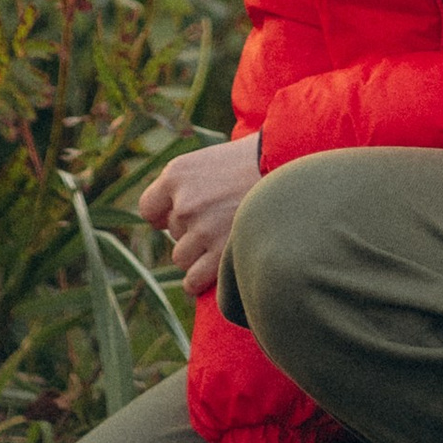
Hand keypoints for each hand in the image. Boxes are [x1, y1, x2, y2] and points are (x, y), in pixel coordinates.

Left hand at [137, 135, 261, 294]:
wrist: (294, 170)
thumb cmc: (255, 163)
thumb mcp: (211, 161)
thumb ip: (187, 186)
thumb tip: (169, 216)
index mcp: (177, 173)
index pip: (149, 210)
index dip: (166, 215)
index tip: (185, 215)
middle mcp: (184, 201)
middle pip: (173, 234)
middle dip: (193, 232)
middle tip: (224, 218)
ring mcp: (201, 229)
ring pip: (181, 258)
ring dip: (200, 254)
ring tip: (227, 238)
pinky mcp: (219, 254)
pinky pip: (192, 280)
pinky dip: (201, 280)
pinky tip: (215, 269)